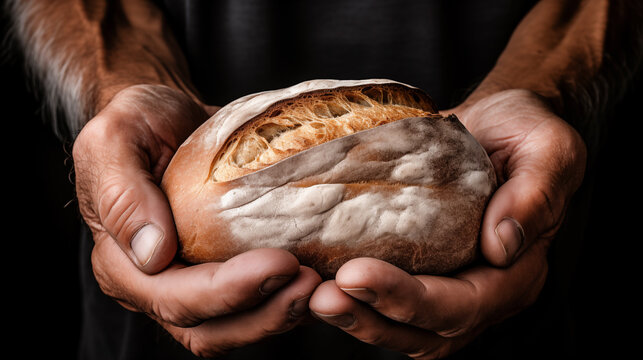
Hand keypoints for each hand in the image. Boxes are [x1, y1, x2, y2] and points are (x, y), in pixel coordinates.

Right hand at [73, 84, 321, 356]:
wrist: (166, 115)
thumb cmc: (137, 121)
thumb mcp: (113, 140)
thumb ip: (122, 195)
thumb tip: (153, 254)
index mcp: (124, 264)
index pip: (175, 298)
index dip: (229, 291)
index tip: (280, 262)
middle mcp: (159, 285)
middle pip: (211, 329)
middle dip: (266, 314)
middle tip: (313, 281)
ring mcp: (195, 282)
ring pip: (240, 325)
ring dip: (285, 313)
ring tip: (325, 285)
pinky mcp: (226, 270)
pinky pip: (259, 301)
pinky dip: (292, 298)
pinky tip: (324, 277)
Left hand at [309, 89, 586, 357]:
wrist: (494, 125)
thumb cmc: (523, 131)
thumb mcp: (547, 147)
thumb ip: (536, 193)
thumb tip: (502, 245)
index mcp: (516, 271)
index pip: (463, 304)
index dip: (409, 298)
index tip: (355, 273)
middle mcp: (483, 290)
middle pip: (426, 330)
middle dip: (370, 317)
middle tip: (320, 296)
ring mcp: (450, 286)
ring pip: (401, 327)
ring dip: (355, 318)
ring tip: (310, 296)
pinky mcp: (421, 273)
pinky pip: (385, 304)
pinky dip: (352, 301)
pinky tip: (316, 282)